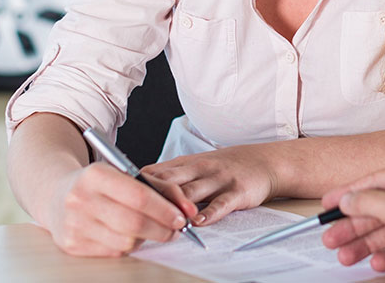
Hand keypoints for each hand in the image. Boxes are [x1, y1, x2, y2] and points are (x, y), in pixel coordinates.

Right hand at [41, 163, 198, 256]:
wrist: (56, 195)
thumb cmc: (98, 185)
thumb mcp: (124, 174)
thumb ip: (161, 187)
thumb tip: (189, 210)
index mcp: (94, 175)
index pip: (139, 196)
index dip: (165, 210)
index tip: (182, 217)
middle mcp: (80, 199)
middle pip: (134, 222)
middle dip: (163, 228)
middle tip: (176, 229)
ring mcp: (74, 225)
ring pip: (126, 241)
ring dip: (147, 238)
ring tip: (151, 229)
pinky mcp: (72, 245)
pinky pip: (114, 252)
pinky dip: (128, 246)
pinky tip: (129, 235)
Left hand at [142, 144, 278, 225]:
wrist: (263, 162)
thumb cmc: (223, 167)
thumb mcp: (194, 165)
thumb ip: (169, 177)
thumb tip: (137, 190)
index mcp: (185, 163)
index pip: (155, 172)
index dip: (137, 187)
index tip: (121, 201)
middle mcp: (199, 168)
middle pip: (169, 181)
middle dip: (151, 197)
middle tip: (135, 213)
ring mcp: (218, 179)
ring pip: (192, 192)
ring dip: (176, 207)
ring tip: (164, 221)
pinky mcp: (237, 191)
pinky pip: (221, 203)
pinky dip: (209, 213)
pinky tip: (198, 223)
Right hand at [319, 161, 384, 280]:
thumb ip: (367, 202)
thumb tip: (348, 198)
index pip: (376, 180)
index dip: (349, 193)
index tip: (329, 204)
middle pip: (381, 208)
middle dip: (354, 226)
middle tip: (332, 238)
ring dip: (367, 244)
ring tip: (347, 255)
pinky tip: (376, 262)